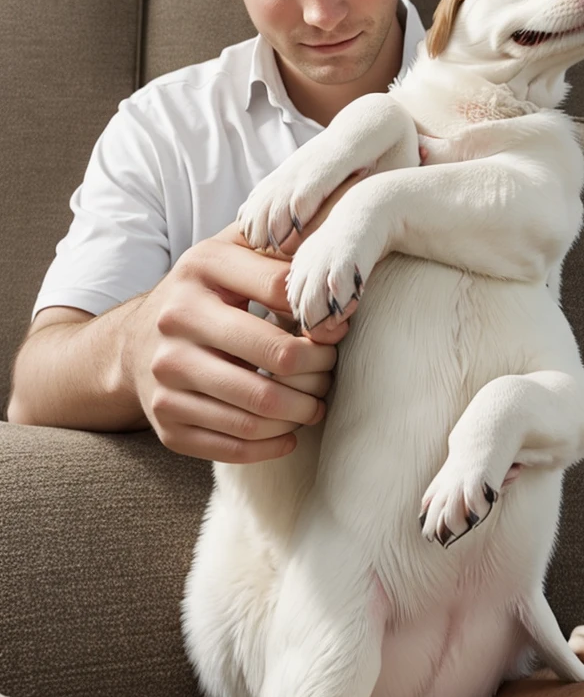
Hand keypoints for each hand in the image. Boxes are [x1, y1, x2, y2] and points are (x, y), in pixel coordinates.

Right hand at [123, 222, 347, 462]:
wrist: (133, 344)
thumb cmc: (202, 295)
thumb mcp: (229, 254)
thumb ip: (277, 249)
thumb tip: (335, 271)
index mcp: (200, 268)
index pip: (283, 290)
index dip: (323, 314)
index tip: (336, 330)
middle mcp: (176, 320)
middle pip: (278, 356)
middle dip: (320, 371)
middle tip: (329, 373)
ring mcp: (166, 376)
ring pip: (259, 410)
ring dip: (302, 412)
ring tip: (314, 403)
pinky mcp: (166, 422)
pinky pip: (234, 447)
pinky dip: (273, 444)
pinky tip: (288, 433)